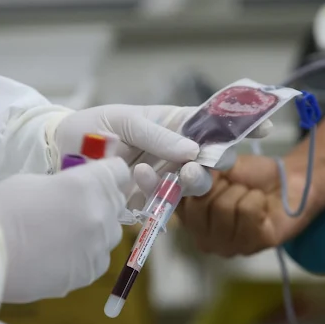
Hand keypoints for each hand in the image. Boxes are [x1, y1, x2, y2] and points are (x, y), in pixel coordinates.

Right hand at [0, 158, 129, 302]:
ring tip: (66, 234)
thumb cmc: (3, 209)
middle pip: (117, 202)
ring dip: (96, 230)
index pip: (120, 171)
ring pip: (111, 233)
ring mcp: (97, 246)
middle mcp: (100, 214)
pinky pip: (99, 259)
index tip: (95, 177)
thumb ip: (68, 184)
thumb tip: (79, 189)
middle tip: (75, 206)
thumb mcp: (38, 181)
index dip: (107, 172)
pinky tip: (62, 255)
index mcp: (88, 185)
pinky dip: (87, 256)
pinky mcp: (89, 272)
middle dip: (101, 200)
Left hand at [53, 105, 271, 206]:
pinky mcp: (148, 200)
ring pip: (192, 185)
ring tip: (149, 171)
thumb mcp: (123, 120)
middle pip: (210, 160)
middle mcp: (174, 151)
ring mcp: (163, 177)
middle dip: (211, 166)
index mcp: (173, 124)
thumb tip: (193, 151)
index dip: (239, 126)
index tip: (266, 127)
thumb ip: (157, 135)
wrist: (58, 153)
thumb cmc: (91, 127)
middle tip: (193, 168)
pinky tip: (135, 178)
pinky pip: (164, 203)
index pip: (214, 124)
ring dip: (182, 183)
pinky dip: (155, 194)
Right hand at [177, 154, 319, 256]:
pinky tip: (261, 205)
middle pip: (199, 206)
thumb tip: (189, 170)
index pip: (173, 200)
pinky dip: (256, 199)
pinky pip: (246, 212)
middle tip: (234, 186)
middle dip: (220, 186)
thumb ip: (201, 170)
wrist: (287, 181)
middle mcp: (202, 237)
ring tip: (249, 195)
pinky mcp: (252, 246)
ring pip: (223, 208)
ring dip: (241, 192)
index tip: (174, 171)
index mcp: (188, 216)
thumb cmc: (250, 177)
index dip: (179, 182)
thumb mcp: (220, 166)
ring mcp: (226, 247)